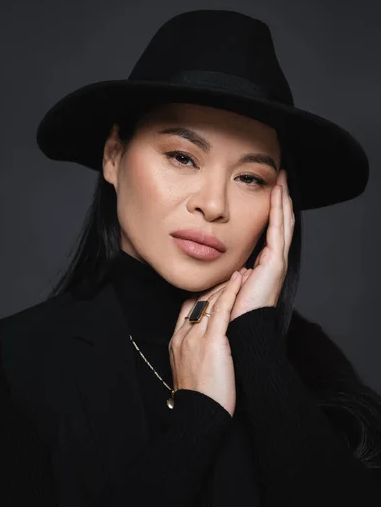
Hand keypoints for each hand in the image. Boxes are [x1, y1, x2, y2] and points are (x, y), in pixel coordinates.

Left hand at [229, 168, 294, 320]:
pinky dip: (279, 209)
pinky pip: (278, 229)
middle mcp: (274, 260)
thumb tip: (222, 265)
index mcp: (264, 264)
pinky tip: (278, 193)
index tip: (270, 189)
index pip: (271, 230)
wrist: (241, 329)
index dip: (272, 209)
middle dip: (281, 198)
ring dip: (283, 199)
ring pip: (284, 222)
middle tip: (282, 177)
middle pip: (282, 222)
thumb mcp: (229, 284)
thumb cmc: (232, 312)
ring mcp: (277, 260)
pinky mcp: (275, 261)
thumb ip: (229, 271)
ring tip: (283, 178)